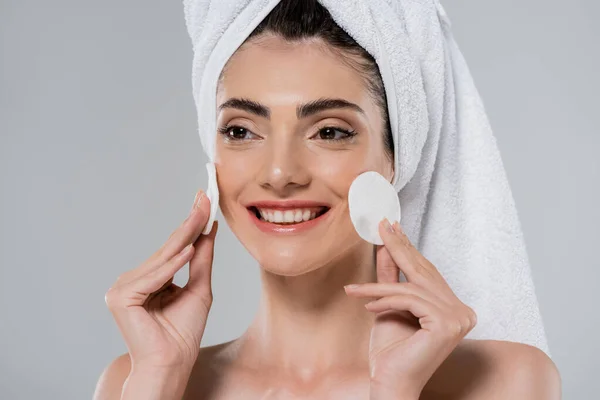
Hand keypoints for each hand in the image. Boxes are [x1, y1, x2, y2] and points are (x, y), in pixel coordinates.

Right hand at [104, 189, 217, 371]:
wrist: (173, 362)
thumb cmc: (184, 332)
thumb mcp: (200, 288)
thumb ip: (202, 259)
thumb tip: (209, 228)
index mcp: (150, 279)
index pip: (173, 248)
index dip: (190, 224)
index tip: (203, 199)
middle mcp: (133, 280)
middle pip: (168, 248)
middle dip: (189, 222)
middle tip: (205, 196)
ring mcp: (123, 287)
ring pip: (161, 259)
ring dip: (184, 238)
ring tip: (202, 213)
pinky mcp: (120, 297)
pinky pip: (153, 277)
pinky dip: (171, 266)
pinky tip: (189, 250)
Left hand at [344, 220, 476, 398]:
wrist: (390, 381)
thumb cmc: (391, 349)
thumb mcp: (388, 304)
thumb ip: (391, 276)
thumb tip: (387, 245)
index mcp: (453, 307)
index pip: (428, 272)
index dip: (409, 247)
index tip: (393, 227)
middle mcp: (462, 311)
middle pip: (423, 272)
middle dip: (399, 246)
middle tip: (381, 225)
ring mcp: (459, 318)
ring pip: (411, 287)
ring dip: (378, 287)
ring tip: (355, 290)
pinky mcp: (447, 324)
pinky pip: (409, 300)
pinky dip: (385, 300)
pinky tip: (368, 305)